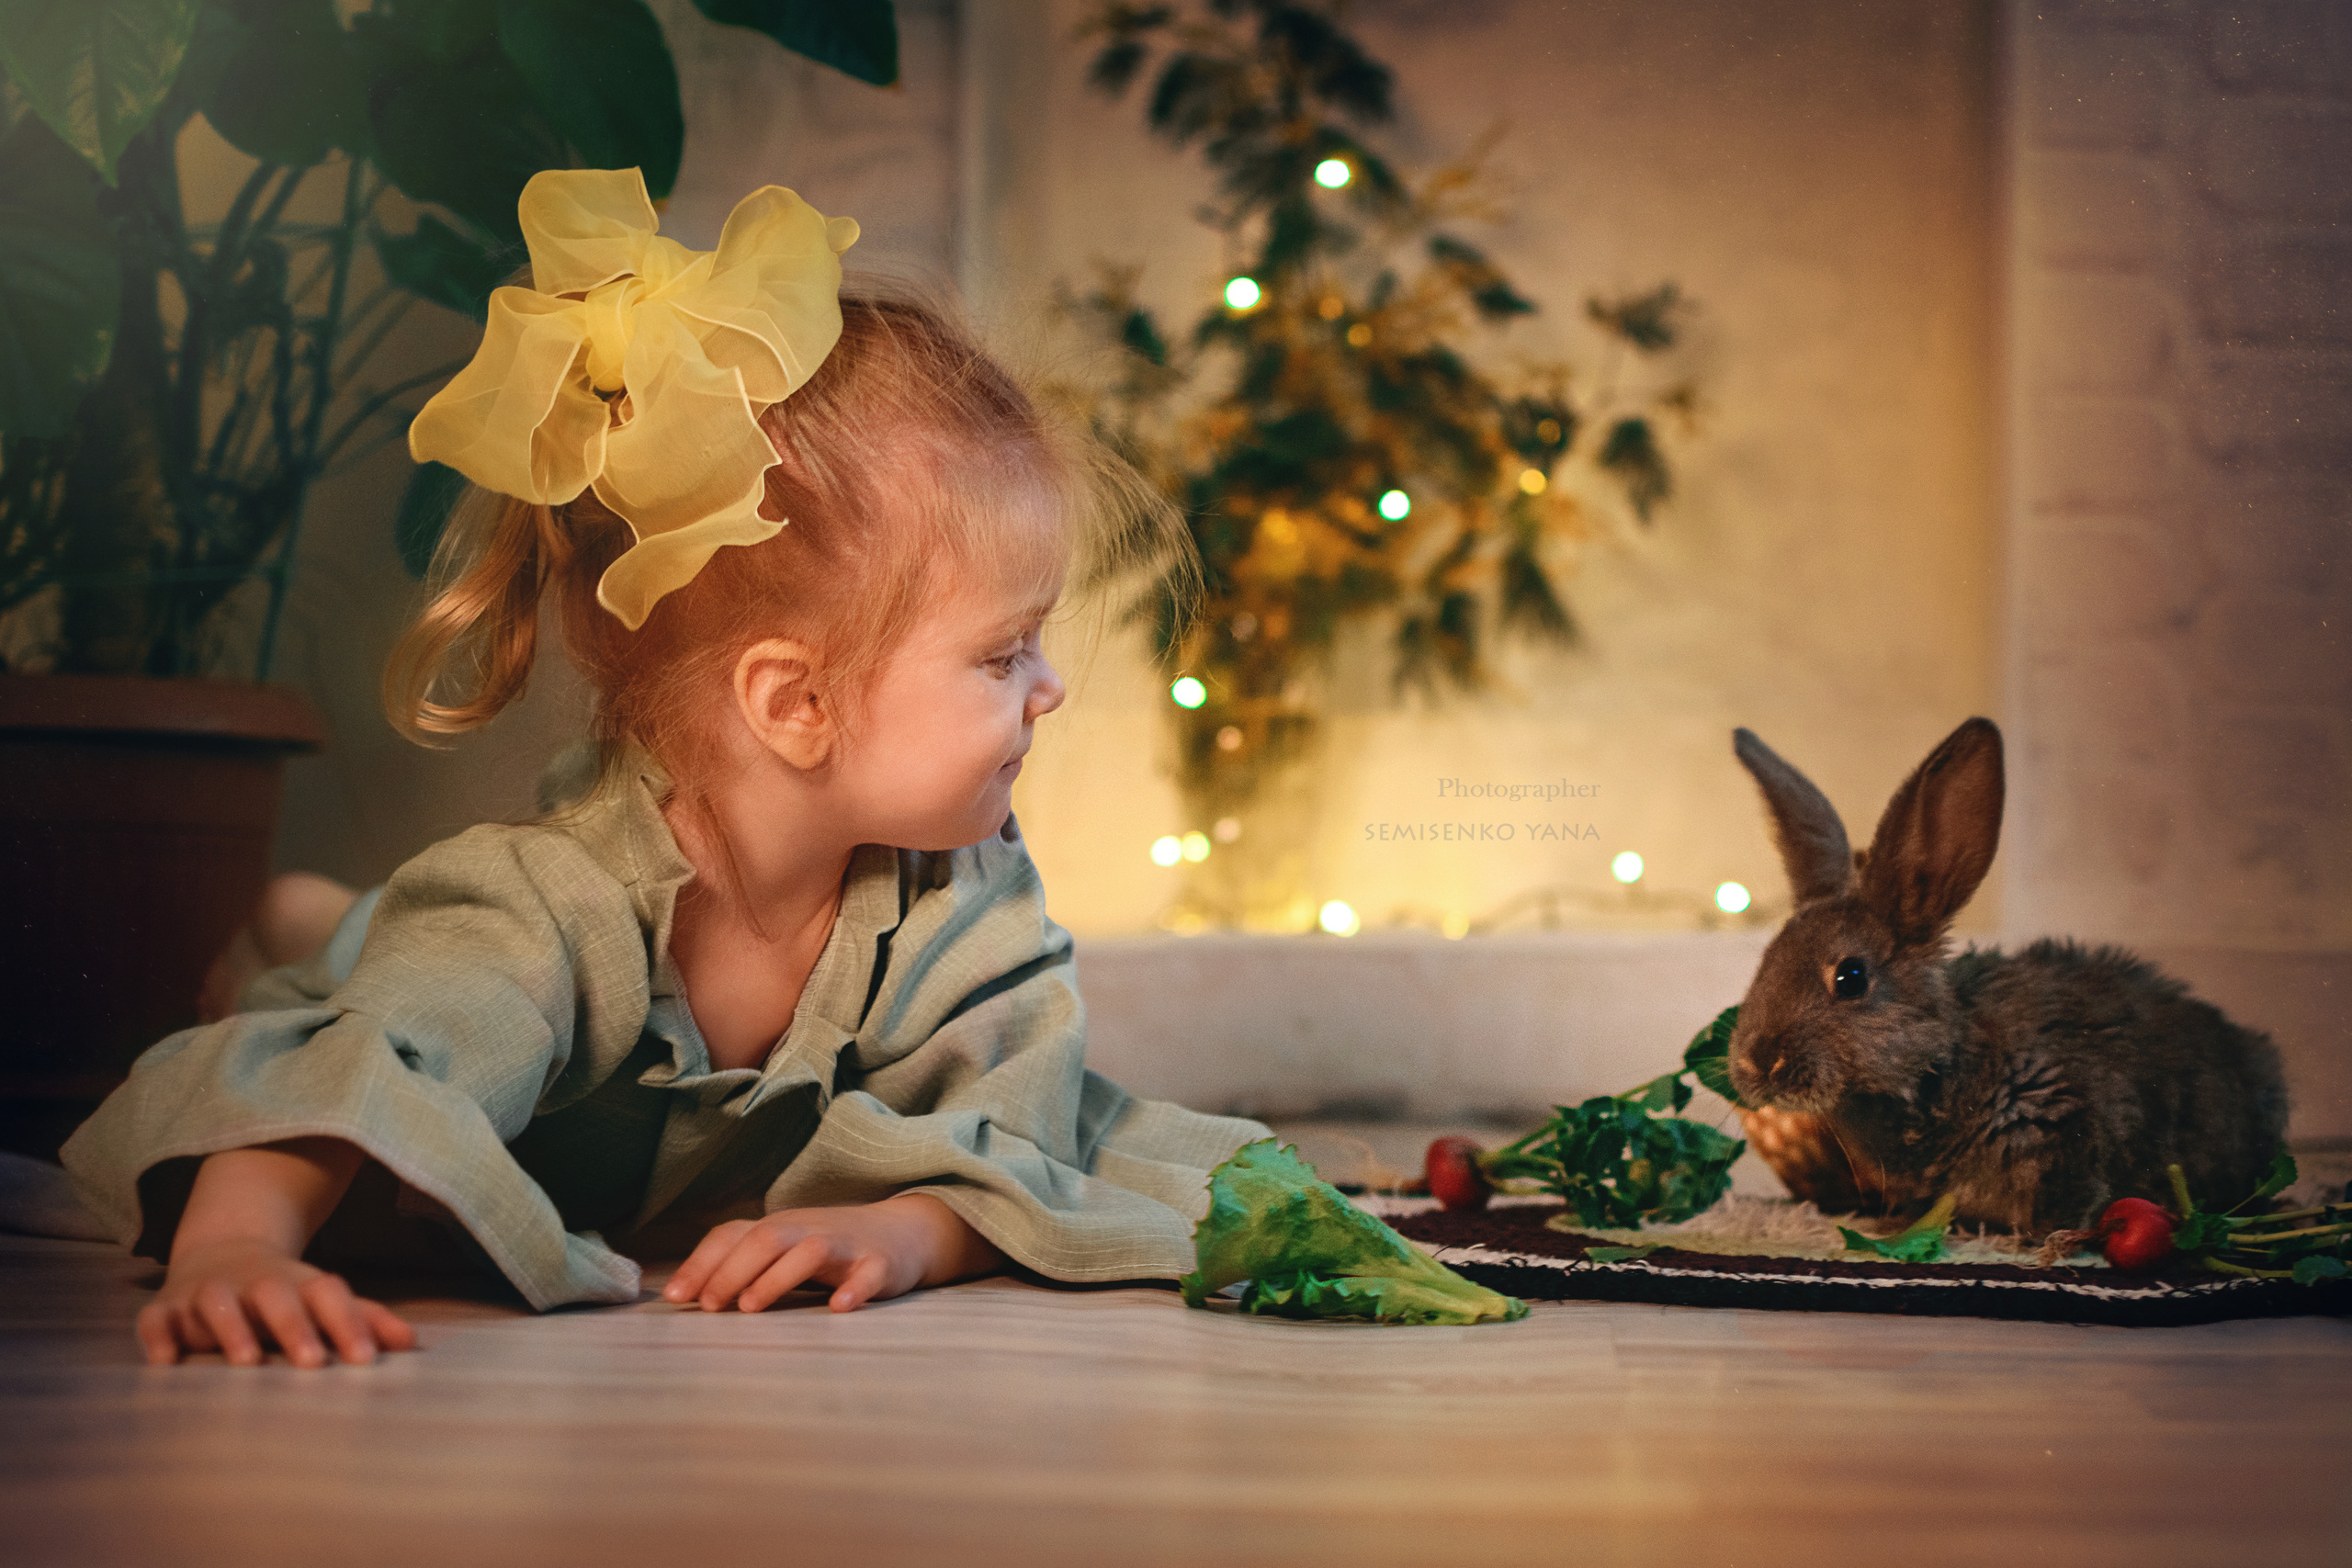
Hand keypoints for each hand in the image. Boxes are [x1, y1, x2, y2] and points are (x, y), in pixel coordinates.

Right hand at [137, 1237, 417, 1367]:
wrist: (222, 1253)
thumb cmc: (285, 1293)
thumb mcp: (322, 1300)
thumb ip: (364, 1319)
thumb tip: (413, 1343)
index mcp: (298, 1283)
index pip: (329, 1293)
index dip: (349, 1322)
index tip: (366, 1360)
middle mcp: (254, 1284)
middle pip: (276, 1293)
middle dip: (294, 1325)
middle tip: (313, 1364)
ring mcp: (208, 1293)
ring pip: (216, 1299)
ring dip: (230, 1328)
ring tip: (247, 1362)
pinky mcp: (167, 1308)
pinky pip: (156, 1317)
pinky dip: (158, 1335)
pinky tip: (165, 1362)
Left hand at [662, 1193, 1001, 1313]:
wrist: (903, 1232)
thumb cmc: (829, 1248)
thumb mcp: (783, 1248)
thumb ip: (738, 1264)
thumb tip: (683, 1295)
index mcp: (779, 1228)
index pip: (733, 1236)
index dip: (702, 1263)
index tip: (674, 1296)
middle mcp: (807, 1231)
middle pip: (765, 1239)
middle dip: (732, 1271)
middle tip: (709, 1306)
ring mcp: (846, 1246)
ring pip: (810, 1252)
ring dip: (777, 1278)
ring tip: (751, 1306)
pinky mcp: (879, 1265)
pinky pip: (867, 1275)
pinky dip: (853, 1290)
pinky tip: (837, 1308)